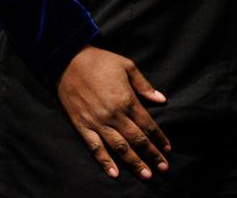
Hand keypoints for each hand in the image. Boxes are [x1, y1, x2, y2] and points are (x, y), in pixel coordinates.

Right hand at [57, 45, 170, 179]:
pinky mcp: (82, 126)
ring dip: (134, 162)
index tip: (168, 149)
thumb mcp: (127, 66)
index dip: (159, 138)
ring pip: (119, 148)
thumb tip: (162, 100)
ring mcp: (97, 122)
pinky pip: (95, 148)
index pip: (148, 124)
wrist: (68, 61)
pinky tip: (114, 173)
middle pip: (137, 139)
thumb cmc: (101, 61)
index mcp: (127, 99)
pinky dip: (105, 161)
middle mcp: (114, 114)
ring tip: (146, 175)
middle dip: (151, 155)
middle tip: (163, 168)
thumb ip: (144, 86)